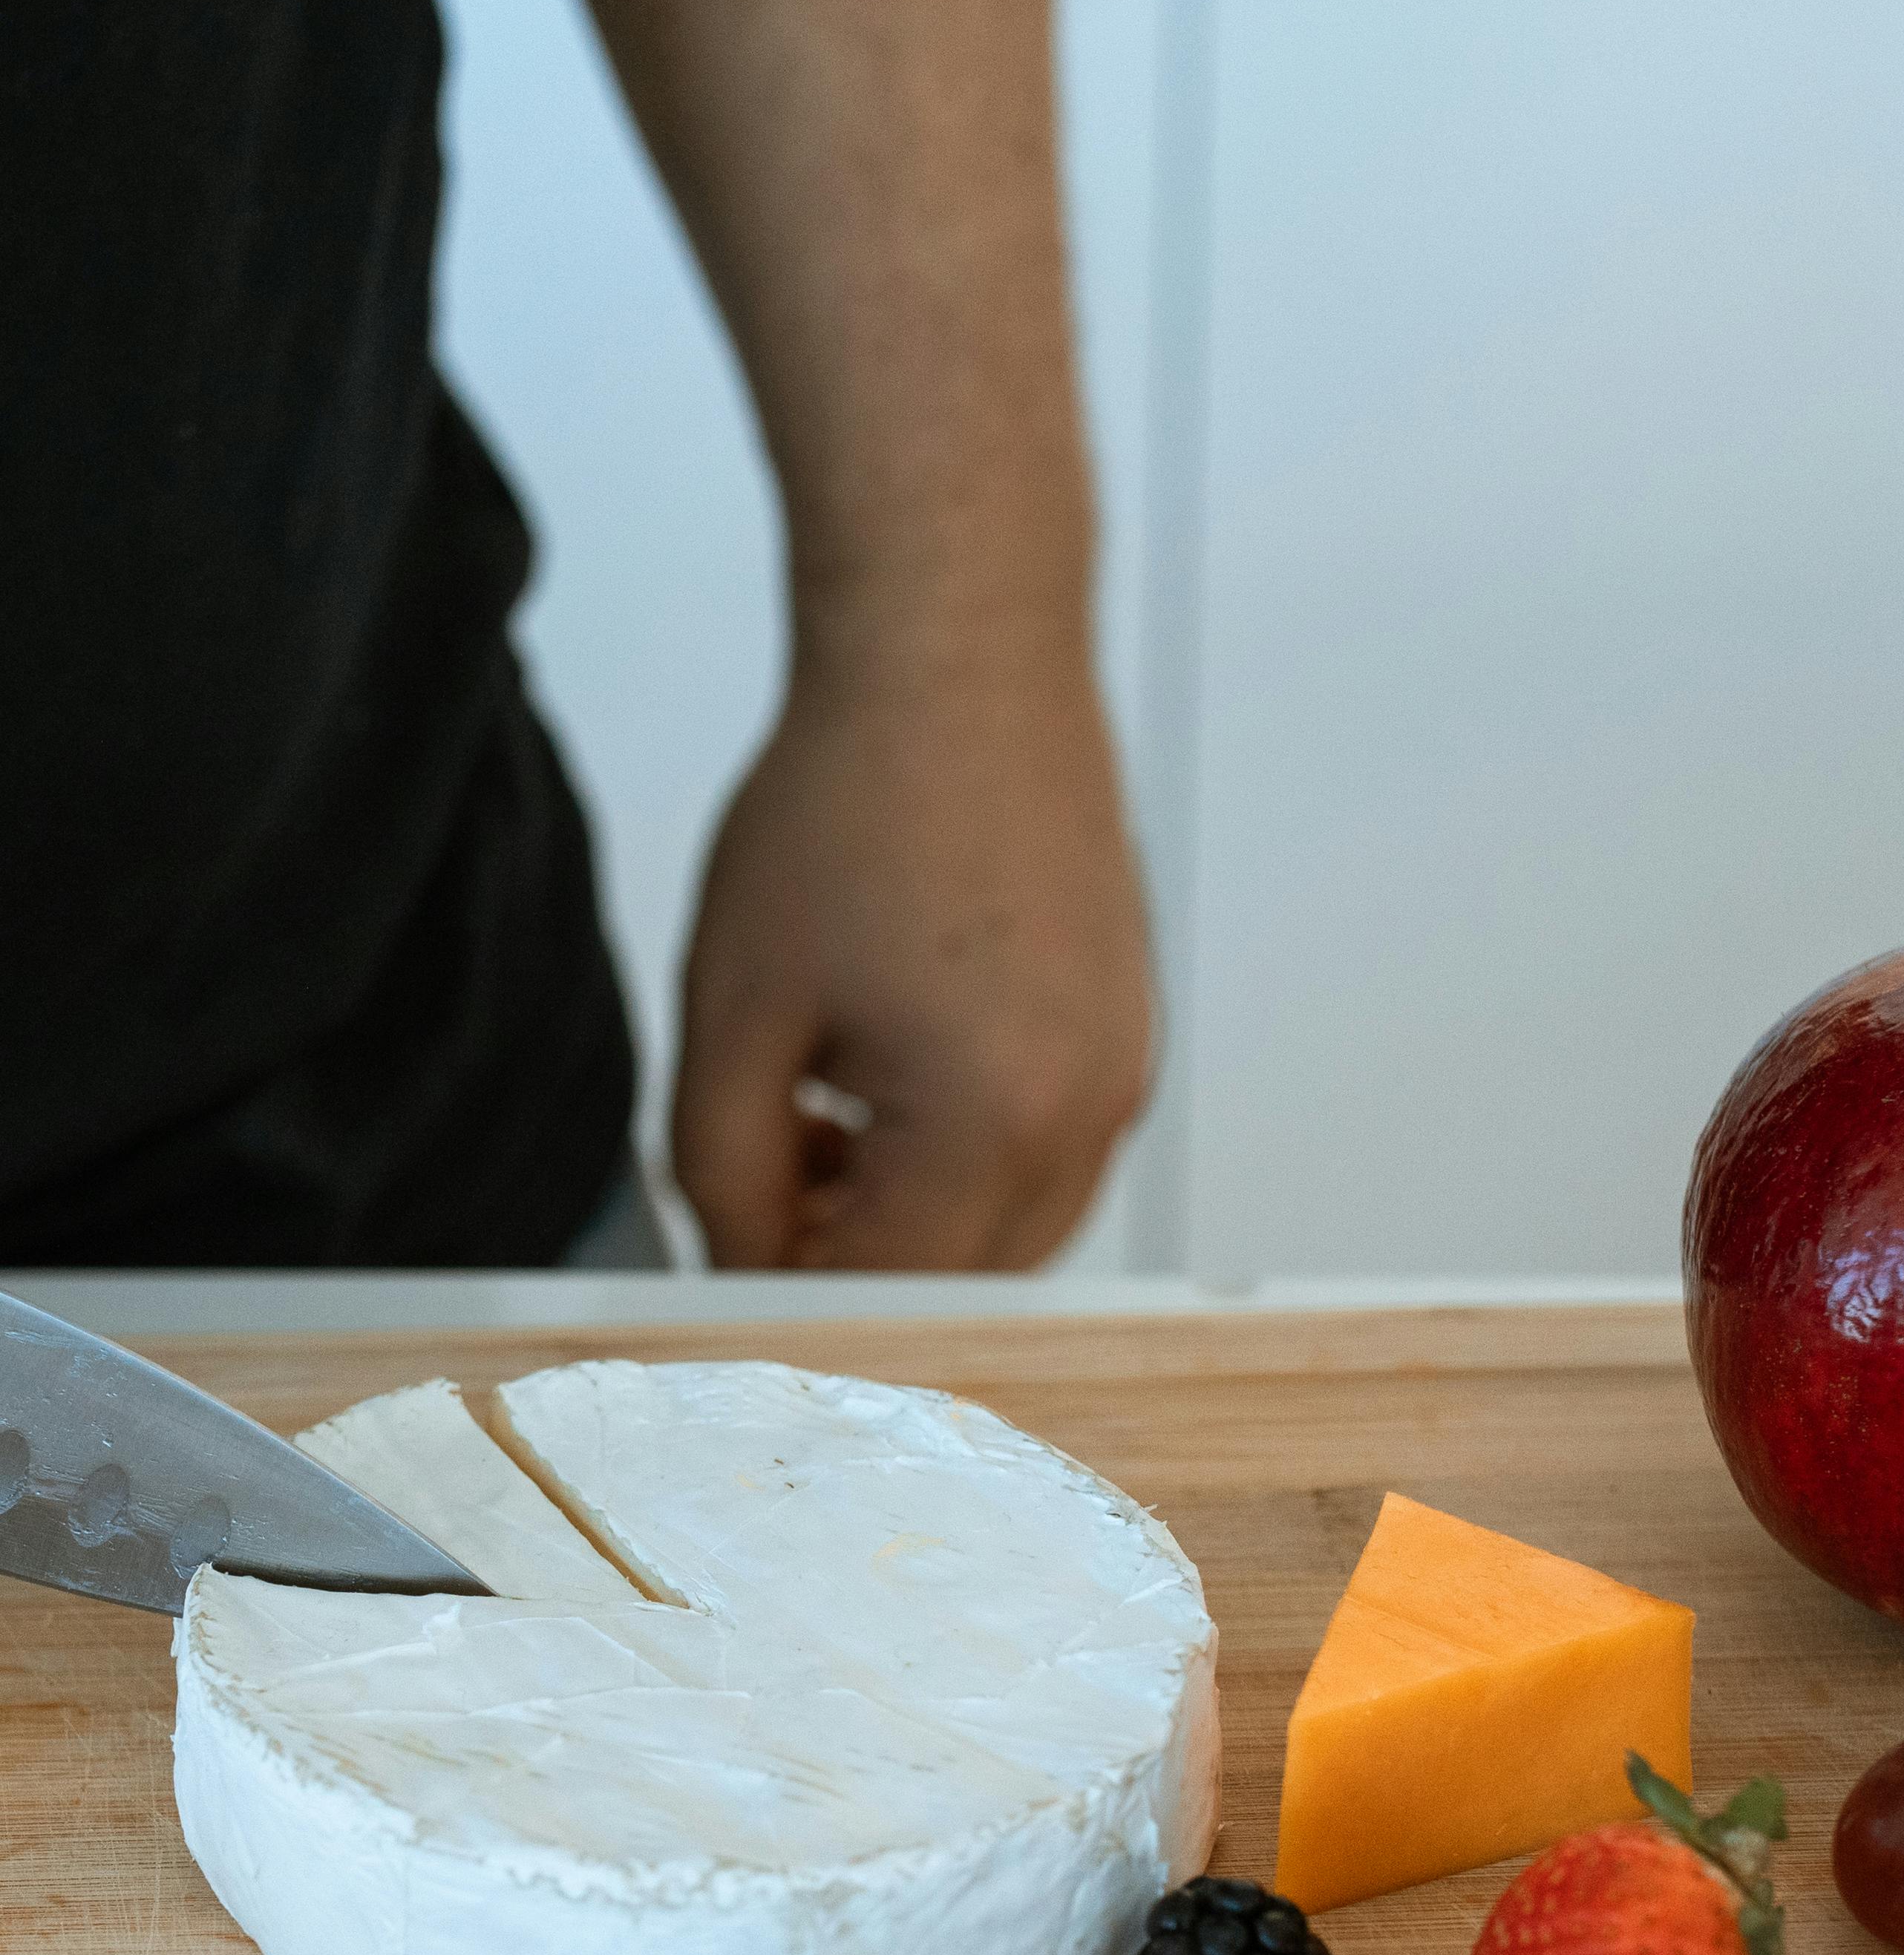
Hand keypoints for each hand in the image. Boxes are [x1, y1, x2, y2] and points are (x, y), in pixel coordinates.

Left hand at [671, 651, 1152, 1268]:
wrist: (959, 660)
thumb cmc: (854, 800)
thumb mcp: (733, 1013)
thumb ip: (721, 1173)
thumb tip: (736, 1268)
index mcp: (991, 1122)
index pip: (883, 1294)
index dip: (787, 1291)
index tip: (727, 1252)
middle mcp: (1088, 1114)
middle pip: (963, 1287)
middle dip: (857, 1263)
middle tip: (763, 1183)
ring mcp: (1124, 1077)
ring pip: (1011, 1233)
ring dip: (915, 1217)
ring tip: (826, 1117)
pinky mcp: (1130, 1040)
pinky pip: (1050, 1156)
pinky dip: (968, 1157)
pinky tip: (891, 1075)